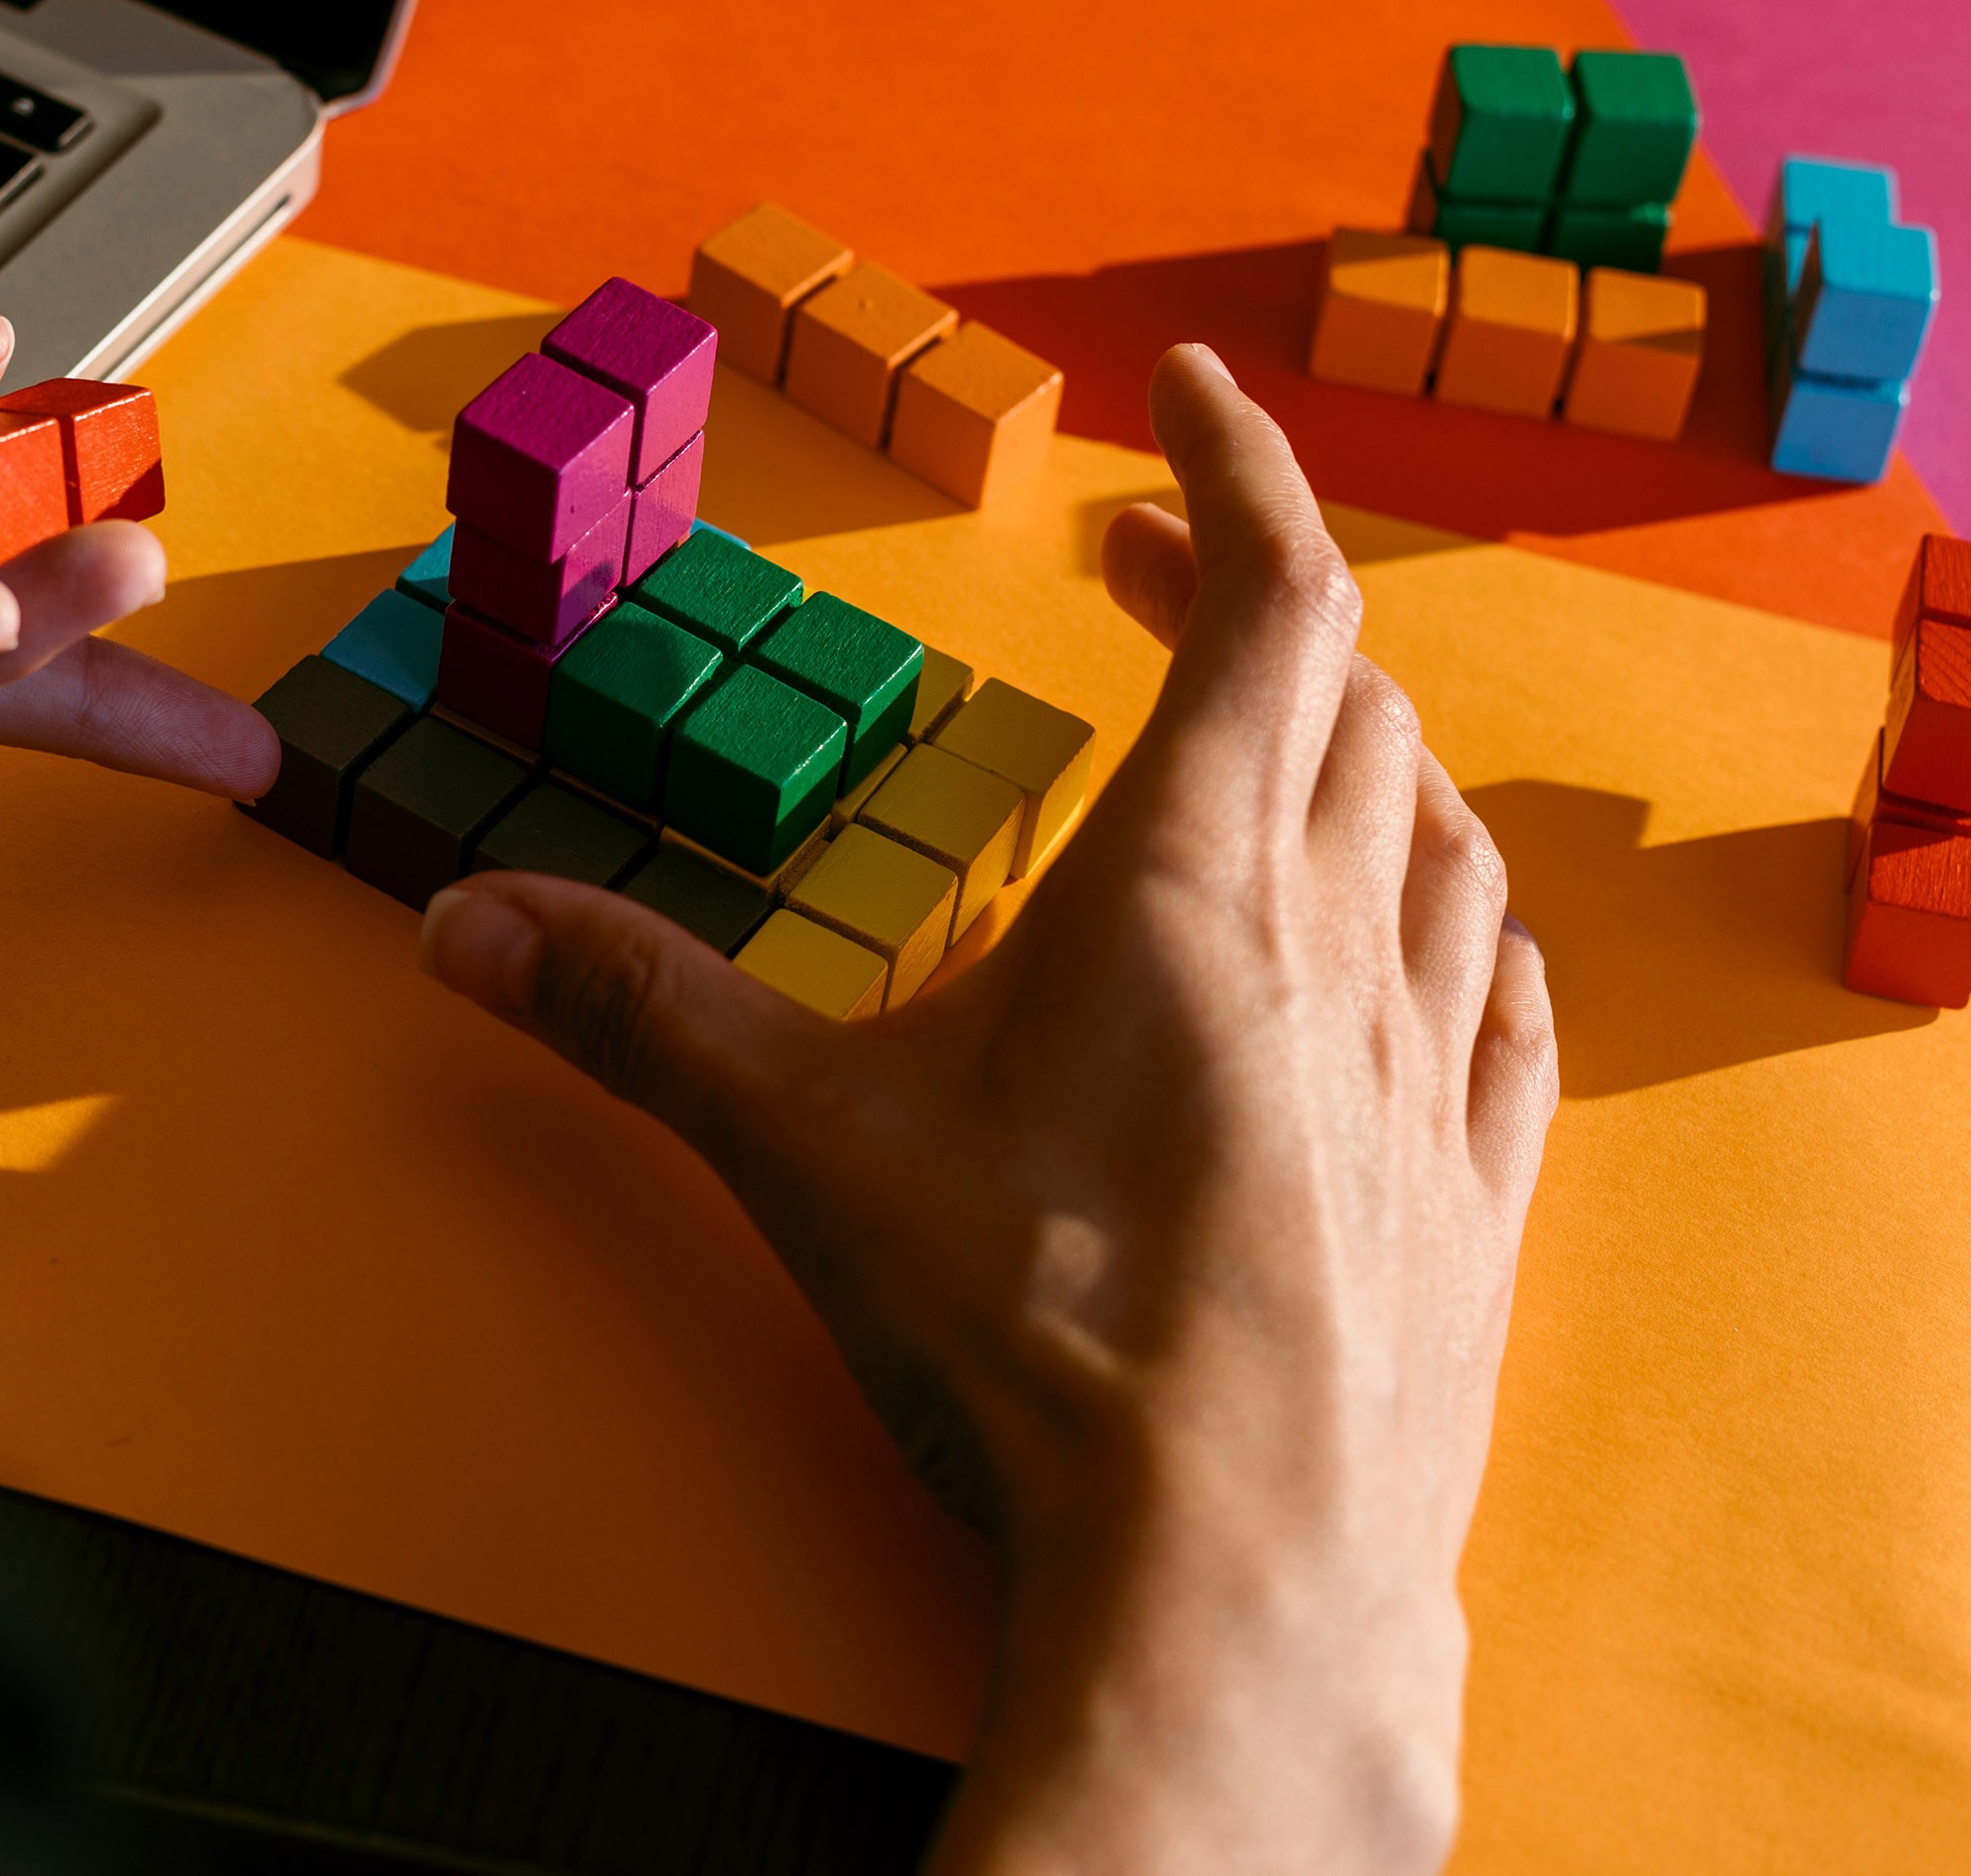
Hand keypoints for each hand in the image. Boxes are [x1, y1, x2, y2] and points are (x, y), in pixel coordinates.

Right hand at [414, 346, 1553, 1875]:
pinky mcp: (1479, 1200)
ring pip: (1440, 833)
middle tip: (1156, 566)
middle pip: (1351, 695)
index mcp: (1190, 883)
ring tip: (1285, 737)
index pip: (1268, 594)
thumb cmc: (1034, 1344)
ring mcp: (1430, 1074)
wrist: (1234, 1578)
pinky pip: (1507, 1001)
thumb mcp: (804, 1150)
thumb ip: (637, 1013)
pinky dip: (1464, 918)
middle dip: (1254, 593)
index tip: (1184, 393)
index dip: (1236, 468)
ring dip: (1367, 747)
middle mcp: (1337, 942)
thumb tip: (463, 926)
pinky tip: (1445, 931)